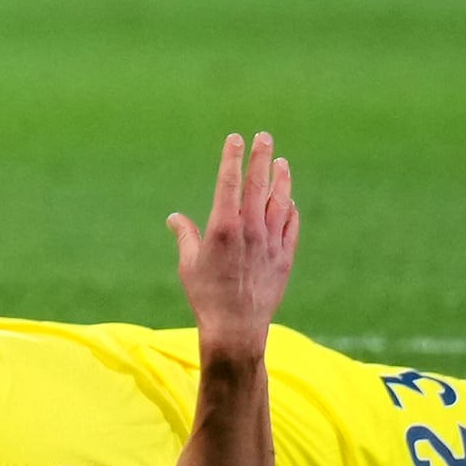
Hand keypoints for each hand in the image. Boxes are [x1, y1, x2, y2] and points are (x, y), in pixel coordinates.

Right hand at [167, 131, 298, 352]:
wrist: (237, 328)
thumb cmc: (206, 296)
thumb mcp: (189, 264)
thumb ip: (186, 236)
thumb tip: (175, 218)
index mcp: (223, 227)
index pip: (229, 182)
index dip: (232, 157)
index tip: (236, 138)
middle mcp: (250, 230)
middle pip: (258, 184)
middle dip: (261, 157)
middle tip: (264, 137)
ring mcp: (270, 243)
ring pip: (279, 202)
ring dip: (281, 180)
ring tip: (282, 162)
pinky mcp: (284, 258)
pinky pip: (290, 227)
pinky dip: (290, 211)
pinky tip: (289, 203)